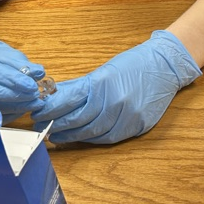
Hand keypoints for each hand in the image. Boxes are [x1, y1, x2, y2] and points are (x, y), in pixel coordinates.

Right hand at [0, 39, 45, 121]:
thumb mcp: (9, 54)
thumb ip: (23, 64)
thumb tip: (39, 72)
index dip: (14, 80)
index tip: (32, 85)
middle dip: (15, 96)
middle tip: (35, 95)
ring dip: (17, 107)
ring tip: (34, 103)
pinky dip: (13, 113)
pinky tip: (24, 107)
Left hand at [32, 30, 200, 143]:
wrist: (165, 67)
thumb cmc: (132, 64)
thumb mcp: (104, 70)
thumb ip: (80, 86)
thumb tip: (55, 96)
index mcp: (103, 83)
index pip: (70, 101)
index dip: (51, 110)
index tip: (38, 114)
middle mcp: (115, 101)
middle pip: (79, 120)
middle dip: (58, 125)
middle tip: (43, 128)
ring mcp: (127, 116)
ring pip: (93, 133)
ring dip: (72, 136)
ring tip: (58, 135)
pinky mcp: (137, 126)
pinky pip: (109, 137)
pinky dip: (92, 139)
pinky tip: (81, 137)